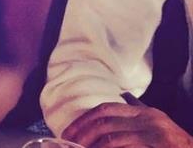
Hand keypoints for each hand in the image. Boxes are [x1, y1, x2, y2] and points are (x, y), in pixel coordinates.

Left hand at [63, 102, 192, 147]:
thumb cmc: (177, 145)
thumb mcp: (157, 127)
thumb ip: (137, 116)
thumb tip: (122, 102)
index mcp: (145, 113)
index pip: (106, 109)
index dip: (85, 119)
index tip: (69, 131)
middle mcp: (149, 120)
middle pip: (105, 121)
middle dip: (83, 132)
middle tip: (69, 143)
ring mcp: (156, 134)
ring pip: (113, 137)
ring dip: (93, 145)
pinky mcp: (160, 147)